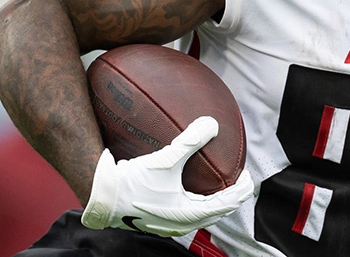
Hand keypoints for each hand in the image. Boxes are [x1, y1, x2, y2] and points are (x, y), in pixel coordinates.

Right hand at [81, 116, 253, 235]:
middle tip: (236, 181)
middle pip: (216, 213)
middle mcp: (180, 224)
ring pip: (200, 216)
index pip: (226, 204)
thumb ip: (190, 141)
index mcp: (188, 214)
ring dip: (212, 202)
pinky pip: (184, 214)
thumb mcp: (164, 160)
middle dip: (229, 197)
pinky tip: (185, 187)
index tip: (247, 177)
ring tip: (216, 185)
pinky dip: (194, 202)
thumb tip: (212, 124)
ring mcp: (167, 225)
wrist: (101, 197)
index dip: (241, 190)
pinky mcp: (156, 221)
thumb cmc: (132, 183)